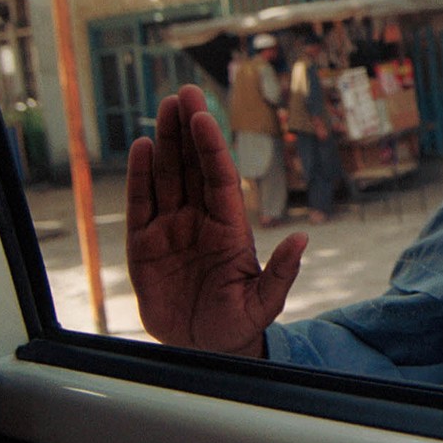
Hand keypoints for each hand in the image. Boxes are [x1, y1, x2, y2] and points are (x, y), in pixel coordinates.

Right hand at [125, 84, 305, 356]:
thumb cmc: (238, 325)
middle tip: (184, 93)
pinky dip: (140, 176)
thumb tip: (302, 239)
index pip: (219, 178)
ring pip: (167, 176)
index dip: (211, 147)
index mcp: (230, 228)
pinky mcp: (144, 245)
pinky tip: (142, 147)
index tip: (204, 117)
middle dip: (188, 129)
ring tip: (164, 106)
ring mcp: (172, 229)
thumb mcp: (264, 303)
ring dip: (165, 142)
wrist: (204, 350)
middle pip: (192, 166)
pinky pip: (141, 204)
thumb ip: (281, 273)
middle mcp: (200, 220)